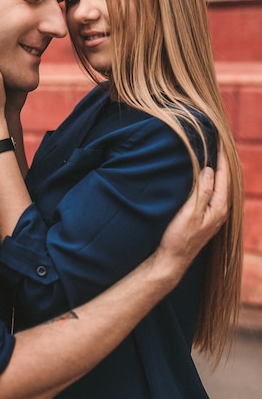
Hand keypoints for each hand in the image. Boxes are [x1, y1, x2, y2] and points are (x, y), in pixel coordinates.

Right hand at [158, 142, 228, 266]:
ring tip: (213, 152)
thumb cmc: (179, 238)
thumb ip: (202, 191)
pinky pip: (214, 191)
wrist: (172, 261)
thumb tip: (209, 169)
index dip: (221, 155)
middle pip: (225, 178)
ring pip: (220, 185)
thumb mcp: (190, 212)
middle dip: (222, 159)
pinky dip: (212, 179)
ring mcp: (215, 214)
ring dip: (217, 168)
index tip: (218, 137)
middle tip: (216, 140)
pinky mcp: (207, 216)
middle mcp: (221, 209)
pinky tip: (206, 175)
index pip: (223, 174)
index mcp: (219, 206)